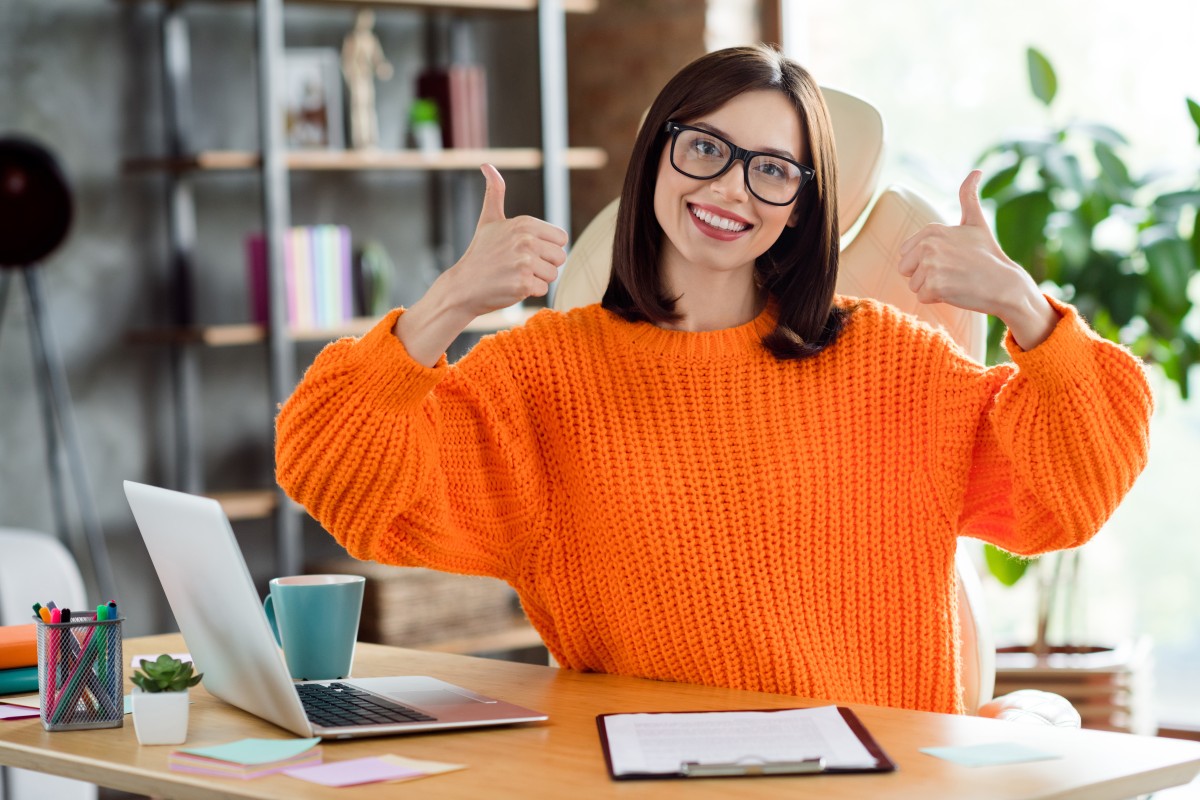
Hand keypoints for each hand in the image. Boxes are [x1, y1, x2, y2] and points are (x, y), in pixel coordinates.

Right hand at [439, 164, 568, 316]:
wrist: (463, 286)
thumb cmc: (480, 254)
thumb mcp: (488, 220)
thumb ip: (494, 193)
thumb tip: (487, 165)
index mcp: (524, 223)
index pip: (561, 238)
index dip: (546, 248)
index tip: (525, 251)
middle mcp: (526, 240)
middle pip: (561, 257)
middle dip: (544, 265)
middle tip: (519, 265)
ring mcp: (525, 262)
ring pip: (553, 274)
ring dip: (537, 279)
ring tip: (515, 275)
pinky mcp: (523, 283)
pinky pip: (543, 289)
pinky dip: (529, 292)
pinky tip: (511, 285)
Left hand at [897, 170, 1057, 349]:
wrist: (1005, 284)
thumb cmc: (988, 254)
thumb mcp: (975, 222)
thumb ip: (968, 196)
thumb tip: (976, 171)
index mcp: (931, 229)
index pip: (906, 253)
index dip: (925, 261)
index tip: (950, 259)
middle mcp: (928, 244)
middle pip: (905, 269)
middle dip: (924, 275)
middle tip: (951, 271)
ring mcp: (931, 265)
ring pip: (914, 285)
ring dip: (932, 287)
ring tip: (955, 280)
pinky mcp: (935, 285)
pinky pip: (922, 297)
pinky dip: (937, 299)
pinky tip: (956, 290)